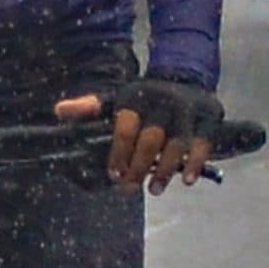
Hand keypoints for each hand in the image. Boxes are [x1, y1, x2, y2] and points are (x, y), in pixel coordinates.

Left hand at [55, 79, 221, 195]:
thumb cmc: (145, 98)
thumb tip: (59, 111)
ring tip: (153, 190)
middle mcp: (163, 102)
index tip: (113, 173)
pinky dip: (194, 163)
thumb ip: (90, 107)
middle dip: (138, 166)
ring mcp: (187, 110)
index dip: (119, 152)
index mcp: (137, 97)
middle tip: (128, 188)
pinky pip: (202, 144)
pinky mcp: (209, 118)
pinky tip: (186, 180)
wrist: (186, 77)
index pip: (126, 126)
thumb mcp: (118, 98)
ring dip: (164, 170)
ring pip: (176, 143)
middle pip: (150, 139)